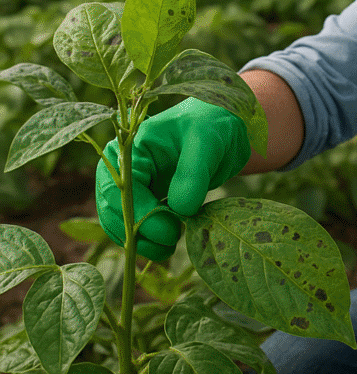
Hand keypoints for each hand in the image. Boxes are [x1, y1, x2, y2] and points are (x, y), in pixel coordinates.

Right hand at [96, 98, 250, 260]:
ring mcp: (132, 187)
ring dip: (142, 242)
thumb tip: (179, 210)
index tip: (170, 233)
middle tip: (172, 243)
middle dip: (138, 233)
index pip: (120, 189)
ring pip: (121, 224)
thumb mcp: (208, 142)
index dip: (139, 216)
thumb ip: (192, 173)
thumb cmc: (214, 127)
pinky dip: (148, 241)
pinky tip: (170, 245)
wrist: (226, 132)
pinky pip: (136, 228)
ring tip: (171, 247)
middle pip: (112, 210)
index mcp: (130, 149)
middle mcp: (123, 169)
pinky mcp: (145, 202)